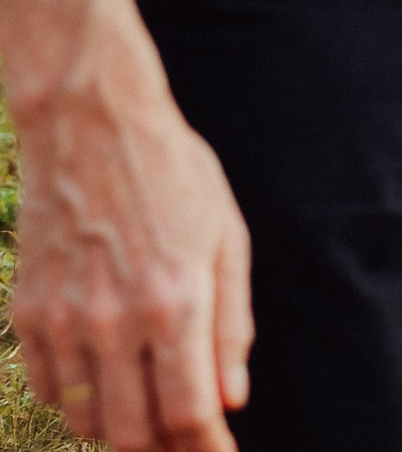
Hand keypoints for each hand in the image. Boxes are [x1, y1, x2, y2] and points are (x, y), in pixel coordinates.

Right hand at [12, 49, 252, 451]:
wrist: (91, 127)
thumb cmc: (174, 176)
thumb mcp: (228, 239)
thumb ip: (231, 325)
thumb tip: (232, 399)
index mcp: (176, 303)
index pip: (188, 414)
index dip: (207, 450)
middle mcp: (115, 321)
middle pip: (132, 434)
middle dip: (163, 449)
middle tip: (185, 439)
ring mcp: (63, 320)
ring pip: (86, 419)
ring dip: (119, 429)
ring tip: (147, 412)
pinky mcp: (26, 312)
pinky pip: (48, 388)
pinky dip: (77, 399)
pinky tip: (104, 381)